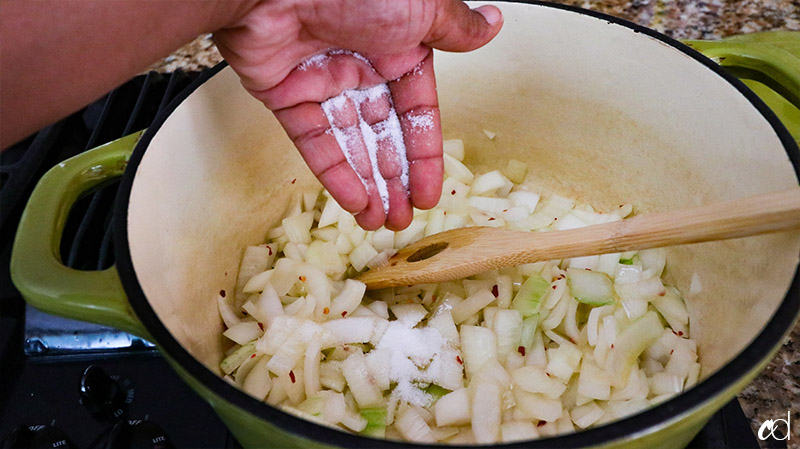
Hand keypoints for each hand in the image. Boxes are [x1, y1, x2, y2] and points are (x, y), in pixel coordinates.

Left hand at [214, 0, 501, 229]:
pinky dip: (334, 174)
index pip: (417, 114)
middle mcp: (361, 66)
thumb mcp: (421, 6)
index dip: (425, 157)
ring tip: (381, 223)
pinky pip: (315, 142)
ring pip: (351, 146)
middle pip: (383, 136)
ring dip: (367, 186)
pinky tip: (354, 203)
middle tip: (403, 219)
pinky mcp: (284, 94)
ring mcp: (321, 83)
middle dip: (395, 181)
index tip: (432, 193)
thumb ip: (455, 27)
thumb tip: (493, 23)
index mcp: (397, 49)